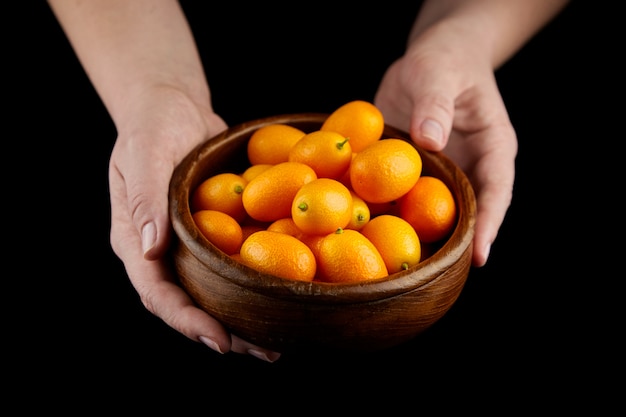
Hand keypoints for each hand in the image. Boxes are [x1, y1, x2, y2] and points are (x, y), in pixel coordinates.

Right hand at [108, 85, 280, 361]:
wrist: (174, 107)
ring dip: (246, 319)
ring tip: (280, 342)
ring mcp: (190, 245)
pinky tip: (287, 297)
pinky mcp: (216, 234)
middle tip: (264, 351)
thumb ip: (144, 198)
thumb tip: (150, 249)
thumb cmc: (152, 124)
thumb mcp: (144, 152)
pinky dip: (257, 286)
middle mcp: (162, 252)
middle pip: (190, 304)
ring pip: (215, 292)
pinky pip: (234, 266)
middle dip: (225, 332)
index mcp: (136, 242)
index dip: (186, 320)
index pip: (157, 293)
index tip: (220, 340)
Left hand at [375, 23, 516, 267]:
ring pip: (432, 210)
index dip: (490, 224)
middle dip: (454, 243)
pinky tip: (365, 229)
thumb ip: (436, 104)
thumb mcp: (439, 73)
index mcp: (491, 147)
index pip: (497, 190)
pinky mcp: (410, 171)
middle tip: (436, 276)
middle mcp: (467, 166)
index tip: (480, 256)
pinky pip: (401, 195)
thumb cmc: (444, 60)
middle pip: (467, 211)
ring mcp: (438, 172)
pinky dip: (387, 211)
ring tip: (400, 267)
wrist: (429, 60)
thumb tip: (429, 141)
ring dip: (417, 234)